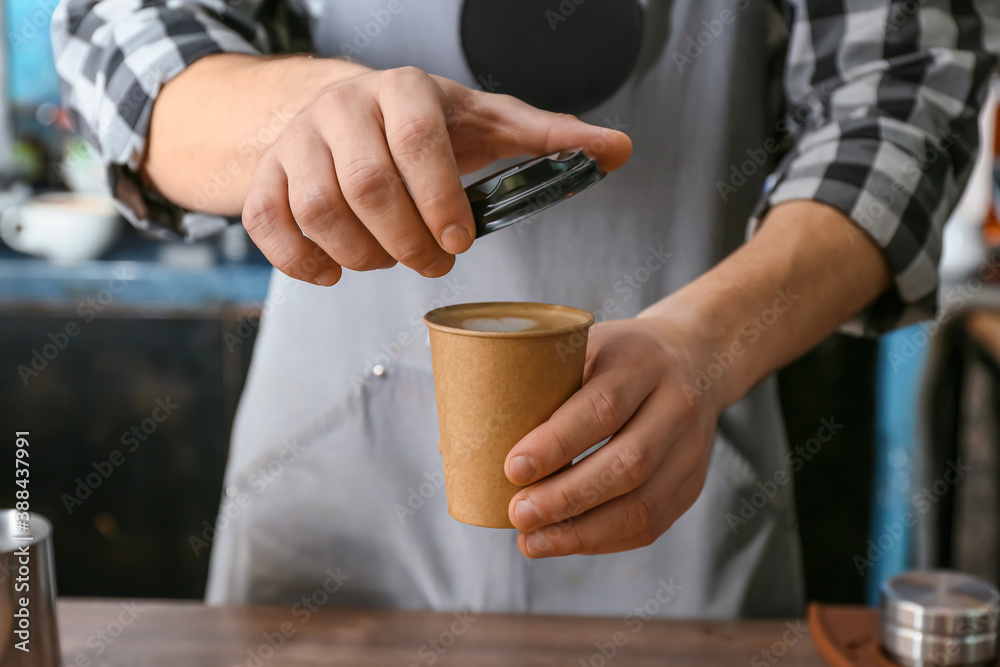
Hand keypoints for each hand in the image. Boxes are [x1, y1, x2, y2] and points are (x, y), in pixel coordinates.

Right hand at [242, 66, 631, 285]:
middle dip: (407, 241)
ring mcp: (297, 143)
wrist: (342, 112)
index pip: (418, 141)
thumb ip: (549, 138)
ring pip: (318, 211)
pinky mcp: (265, 177)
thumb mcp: (487, 122)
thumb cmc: (424, 125)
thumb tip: (619, 151)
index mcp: (403, 91)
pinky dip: (300, 261)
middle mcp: (343, 109)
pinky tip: (334, 272)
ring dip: (362, 256)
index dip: (440, 198)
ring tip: (391, 261)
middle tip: (436, 262)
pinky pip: (268, 226)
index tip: (462, 241)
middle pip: (366, 187)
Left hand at [504, 316, 720, 556]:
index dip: (556, 443)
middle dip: (566, 497)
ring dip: (582, 531)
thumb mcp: (583, 348)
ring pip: (643, 505)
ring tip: (531, 540)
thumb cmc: (617, 357)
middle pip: (627, 463)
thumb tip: (463, 444)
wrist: (695, 358)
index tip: (513, 468)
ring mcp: (691, 449)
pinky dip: (603, 540)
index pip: (603, 408)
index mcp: (642, 362)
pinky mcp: (692, 483)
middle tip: (517, 513)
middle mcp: (676, 405)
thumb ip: (536, 387)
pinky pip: (651, 523)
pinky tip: (564, 541)